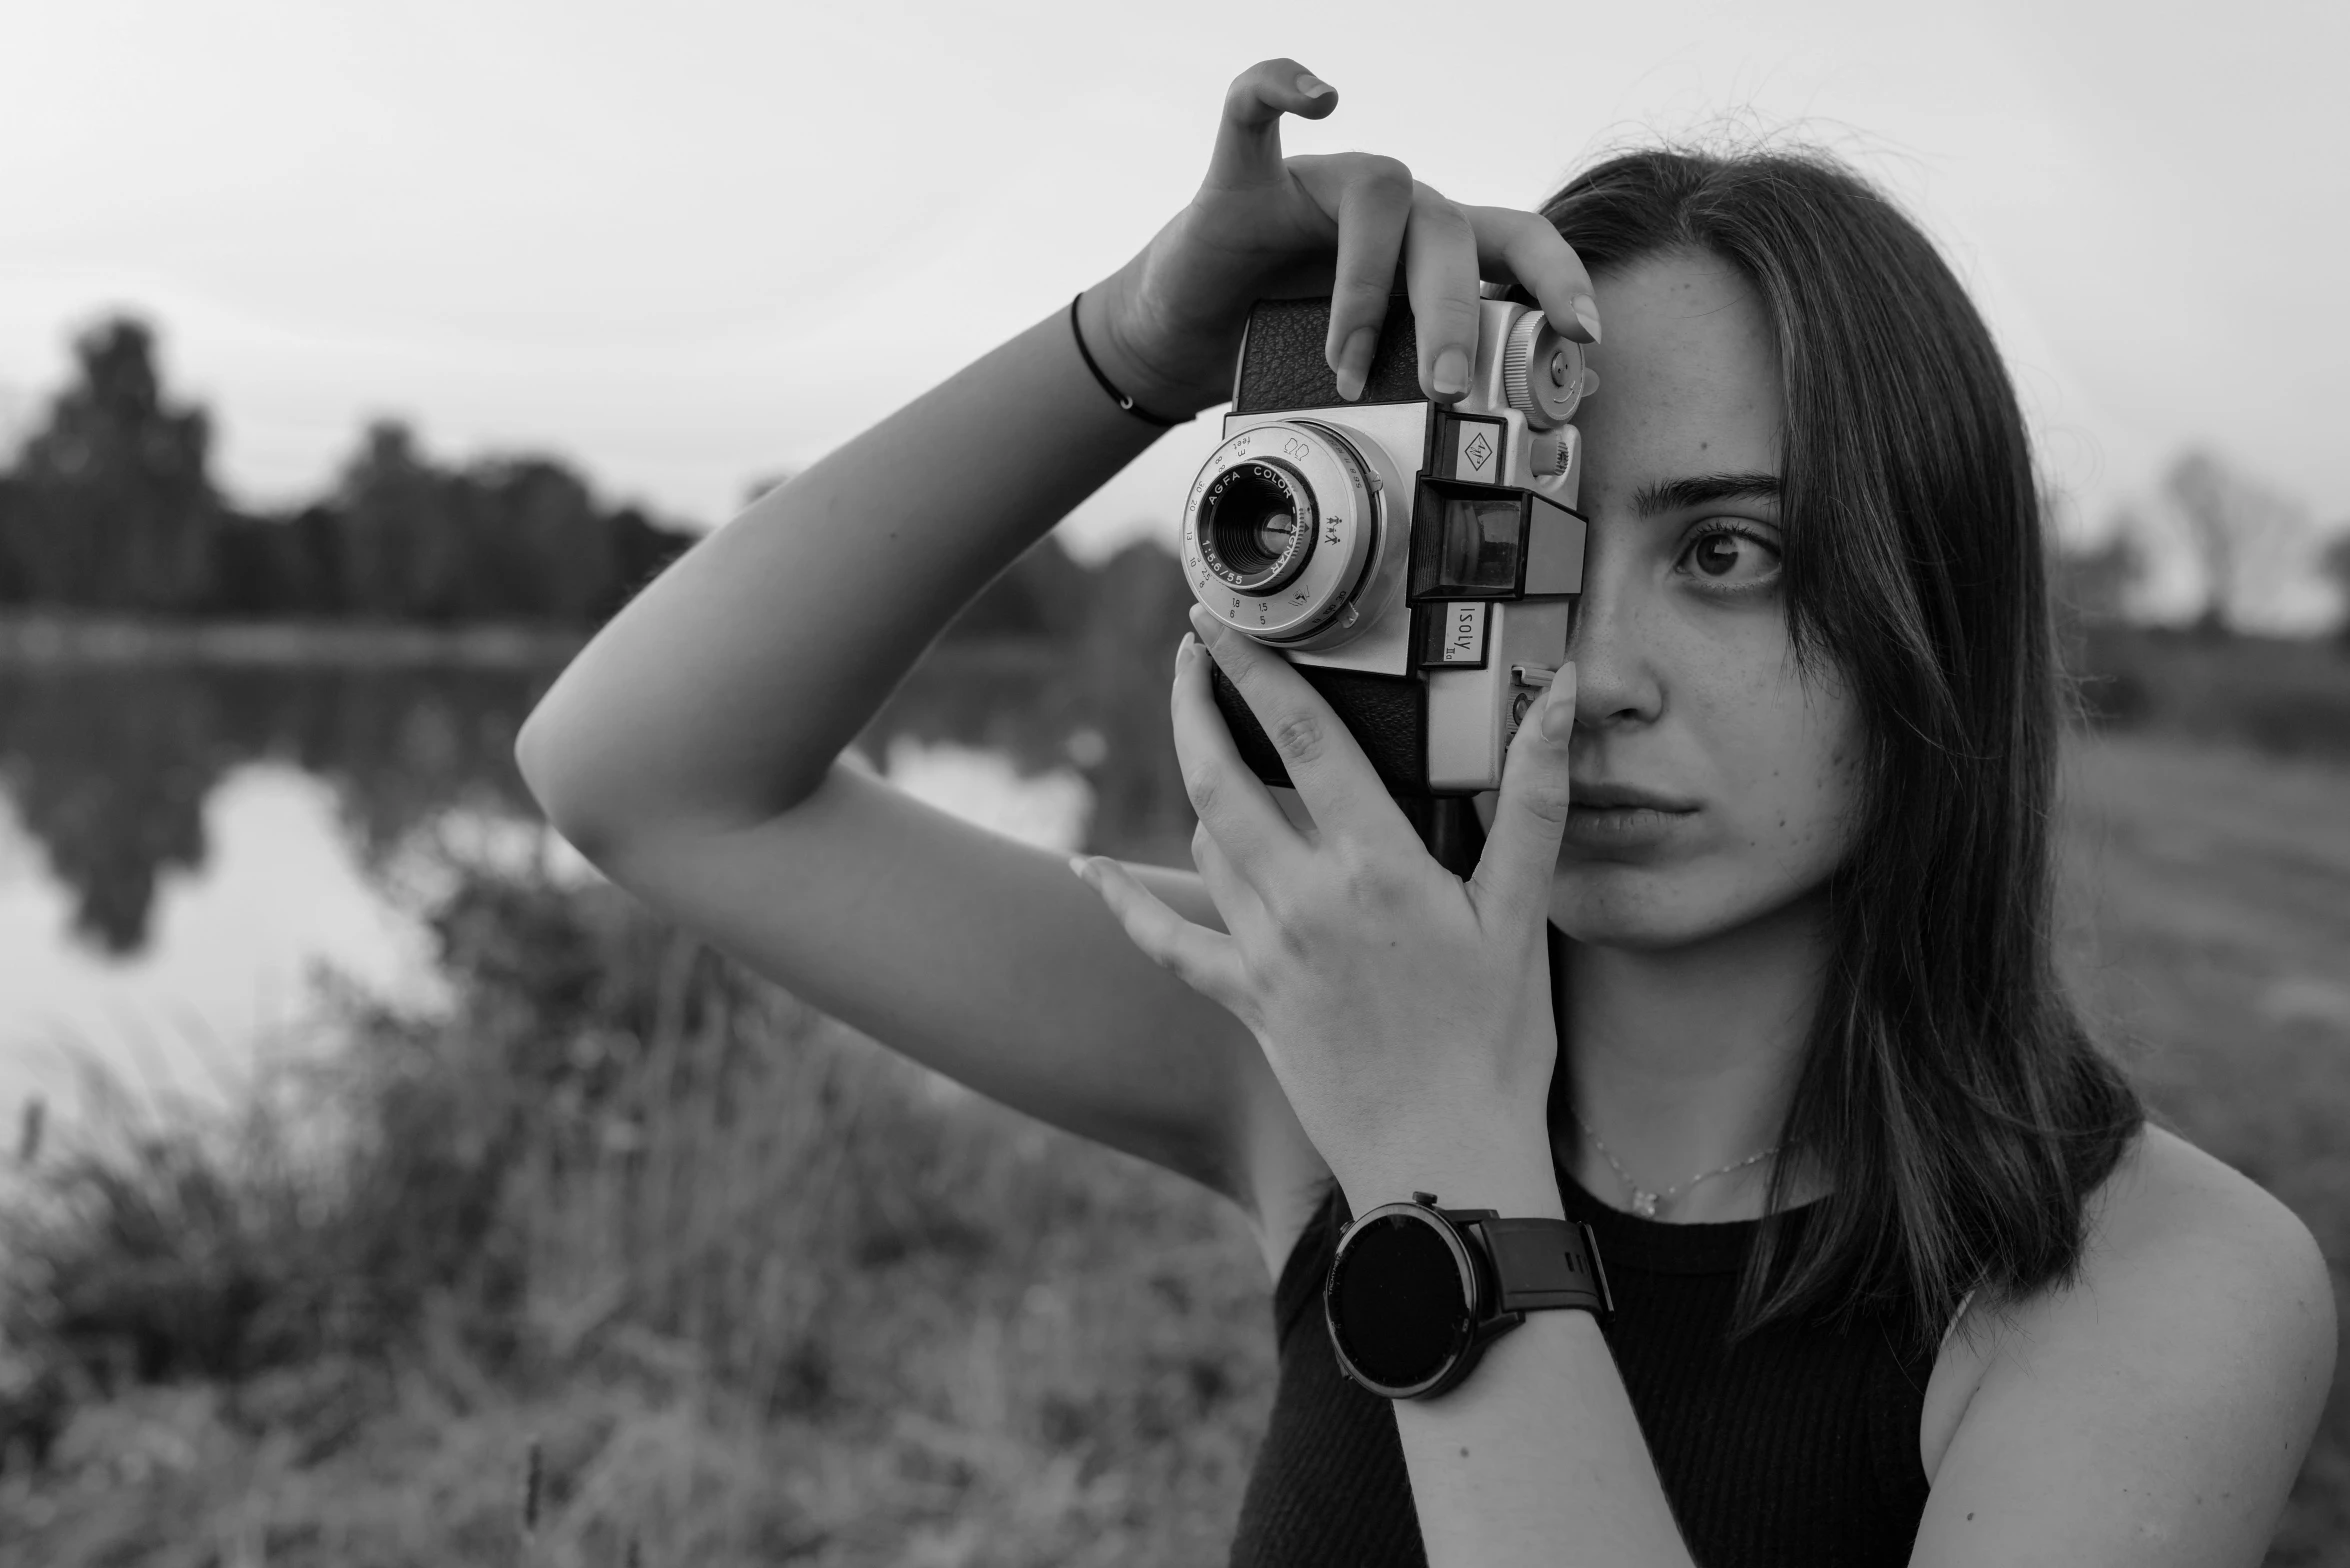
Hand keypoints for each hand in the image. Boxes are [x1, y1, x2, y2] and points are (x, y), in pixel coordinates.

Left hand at [1074, 607, 1580, 1209]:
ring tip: (1213, 746)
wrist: (1447, 1164)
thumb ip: (1531, 799)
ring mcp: (1265, 954)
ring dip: (1200, 787)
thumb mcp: (1522, 916)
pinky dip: (1123, 903)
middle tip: (1193, 654)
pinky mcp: (1245, 1002)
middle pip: (1220, 777)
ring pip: (1204, 844)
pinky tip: (1086, 868)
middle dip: (1196, 704)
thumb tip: (1554, 698)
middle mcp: (1303, 899)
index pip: (1298, 734)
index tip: (1223, 620)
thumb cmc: (1498, 1045)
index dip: (1253, 665)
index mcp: (1375, 866)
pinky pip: (1166, 942)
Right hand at [1083, 58, 1600, 417]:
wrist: (1188, 341)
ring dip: (1368, 290)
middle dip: (1456, 317)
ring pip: (1379, 192)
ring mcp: (1320, 185)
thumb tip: (1511, 444)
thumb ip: (1426, 388)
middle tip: (1447, 393)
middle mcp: (1391, 208)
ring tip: (1346, 367)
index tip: (1583, 335)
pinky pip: (1256, 107)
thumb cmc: (1282, 353)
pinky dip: (1285, 86)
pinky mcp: (1246, 179)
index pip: (1517, 241)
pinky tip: (1321, 97)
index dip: (1559, 279)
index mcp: (1432, 252)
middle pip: (1451, 231)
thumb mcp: (1368, 380)